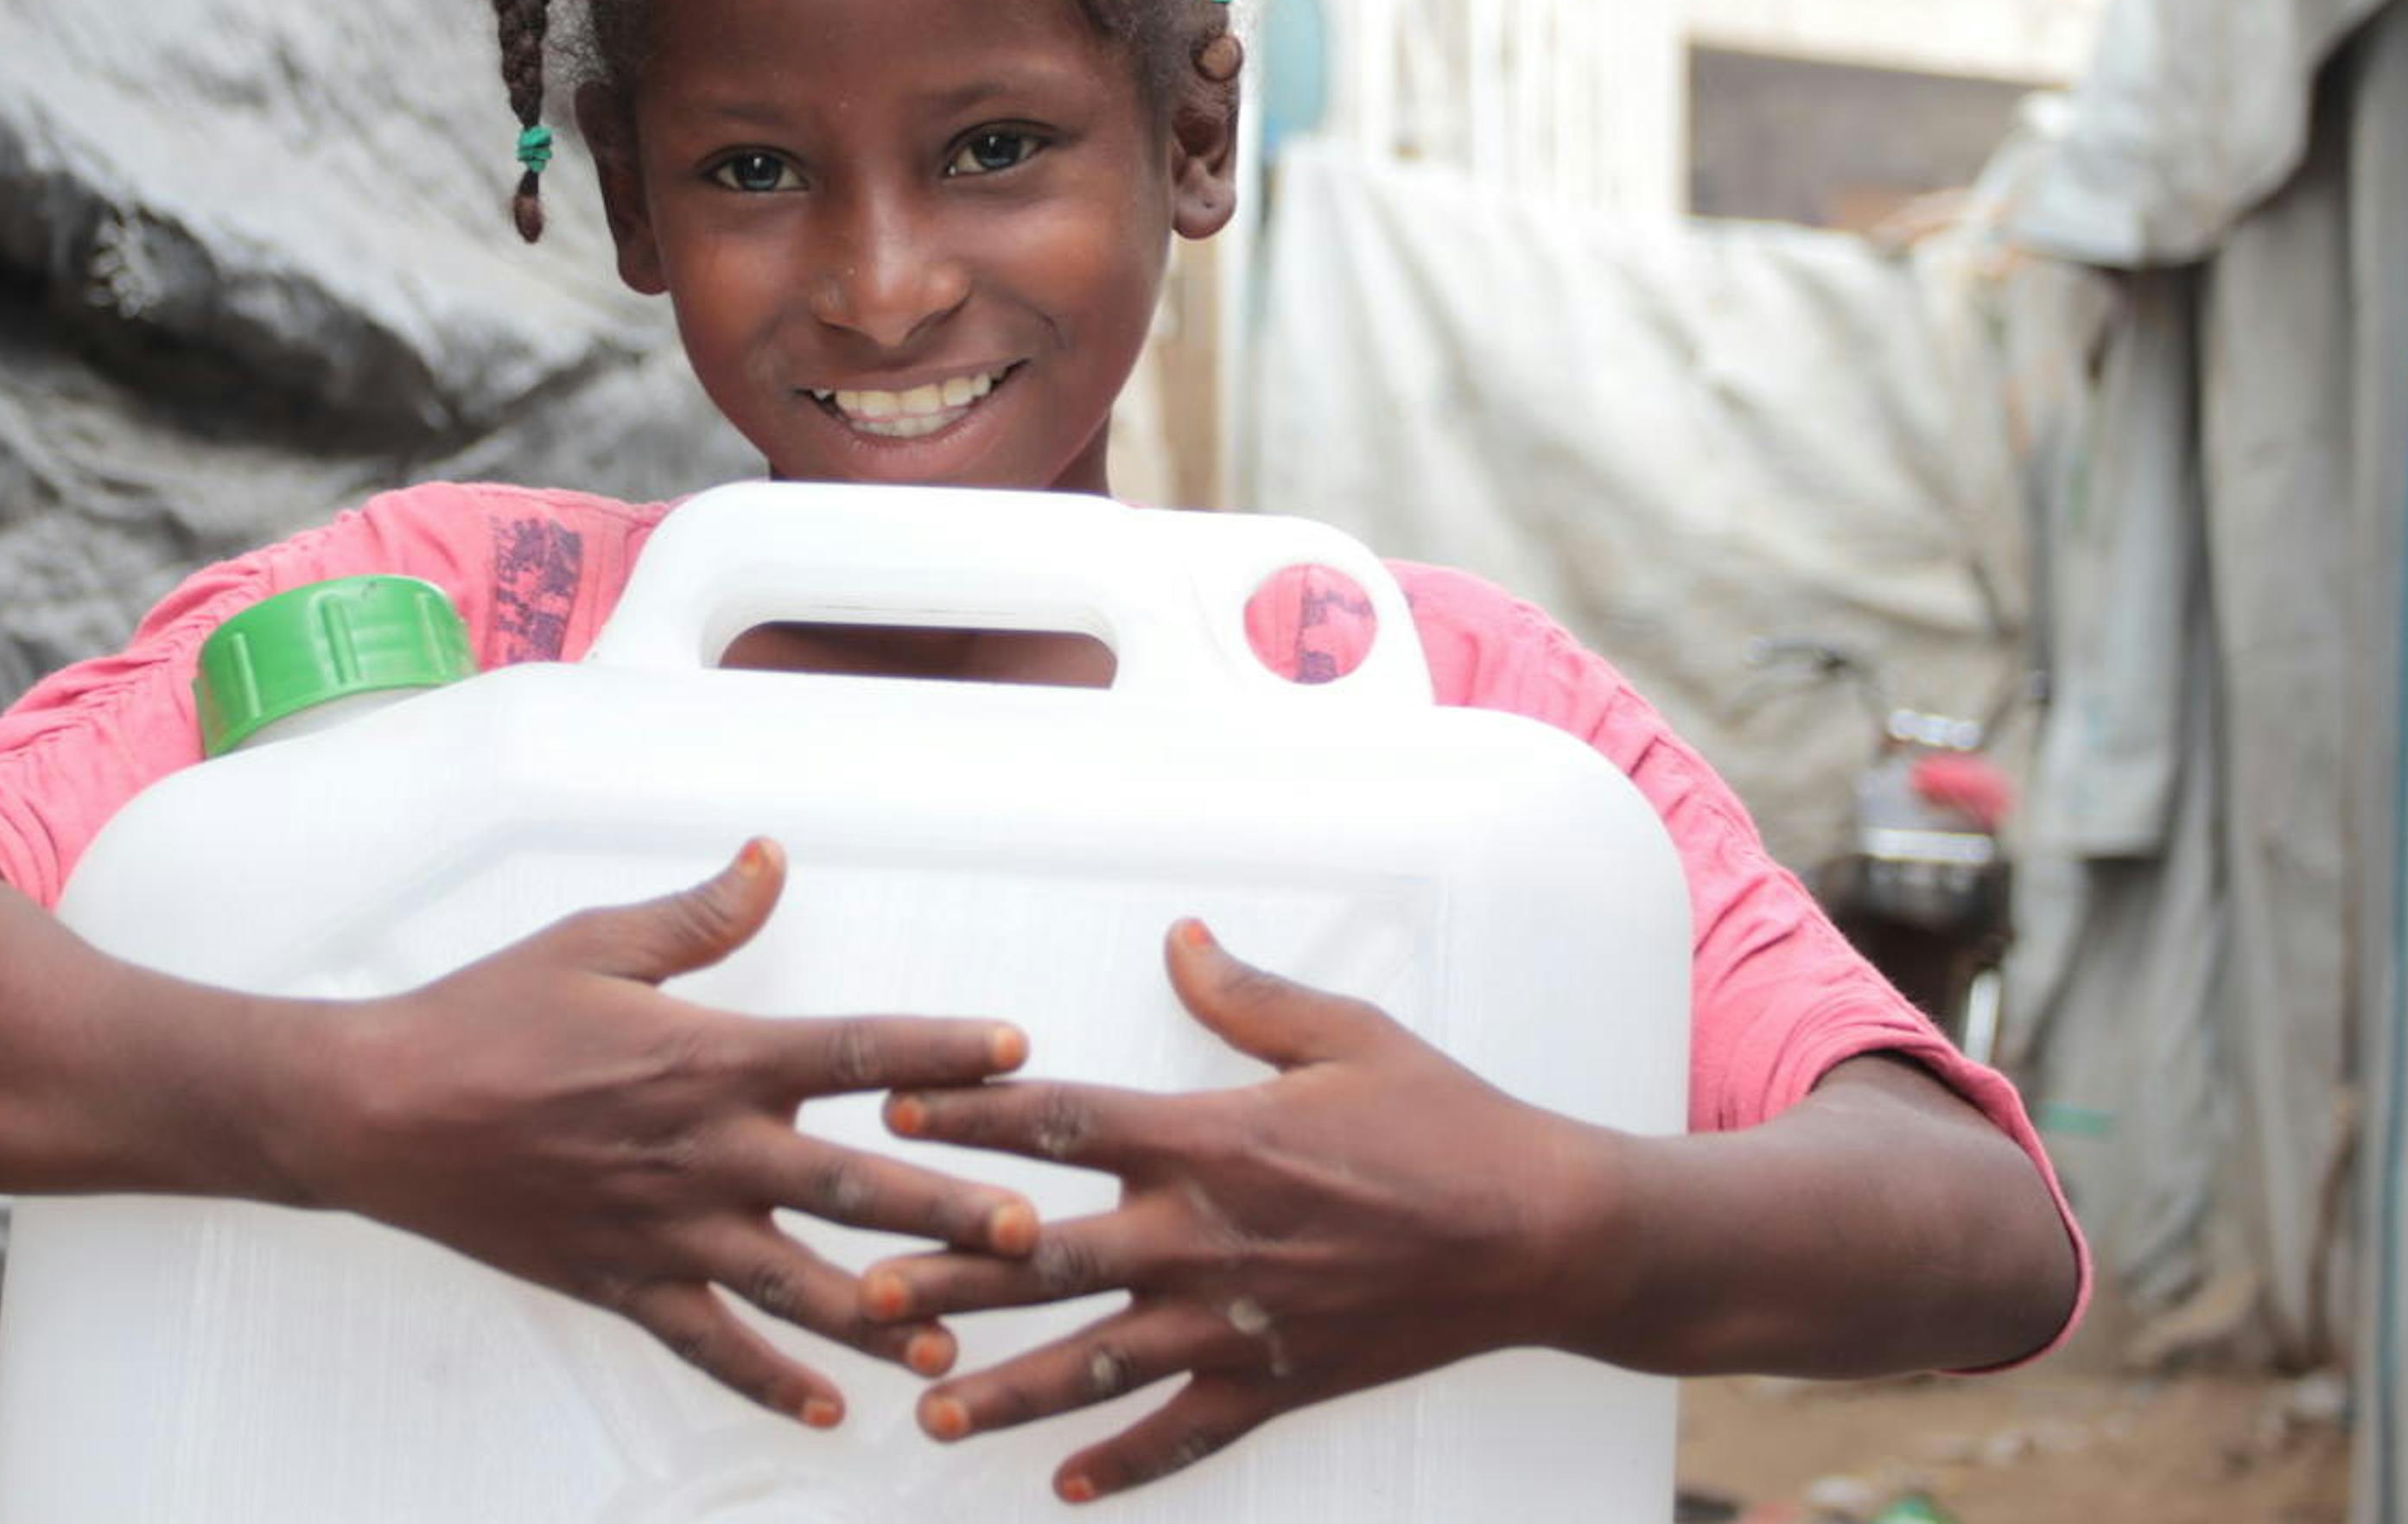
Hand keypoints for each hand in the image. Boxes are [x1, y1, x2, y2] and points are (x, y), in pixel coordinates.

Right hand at [308, 840, 1041, 1427]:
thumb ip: (700, 914)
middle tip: (1031, 1235)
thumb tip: (772, 858)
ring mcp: (667, 1228)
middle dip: (948, 1211)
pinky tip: (831, 1410)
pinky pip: (710, 1346)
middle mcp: (704, 1150)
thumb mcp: (594, 942)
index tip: (1019, 1051)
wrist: (378, 1109)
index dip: (942, 1049)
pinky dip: (771, 1381)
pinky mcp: (623, 1283)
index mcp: (708, 1056)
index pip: (854, 1050)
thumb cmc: (485, 1015)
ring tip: (956, 1343)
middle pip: (853, 1185)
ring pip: (798, 1285)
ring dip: (881, 1318)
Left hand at [858, 919, 1619, 1501]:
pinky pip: (1186, 1436)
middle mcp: (1207, 1237)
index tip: (892, 1113)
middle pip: (1050, 1261)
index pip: (1065, 1122)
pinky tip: (1064, 1492)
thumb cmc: (1447, 1121)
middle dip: (950, 1277)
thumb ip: (1245, 996)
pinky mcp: (1280, 1384)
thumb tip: (1178, 939)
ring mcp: (1239, 1323)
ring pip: (1096, 1366)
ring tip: (927, 1413)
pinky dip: (1124, 1466)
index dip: (972, 1114)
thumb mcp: (1348, 1035)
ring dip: (1007, 1392)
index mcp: (1213, 1140)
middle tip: (862, 1292)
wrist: (1545, 1235)